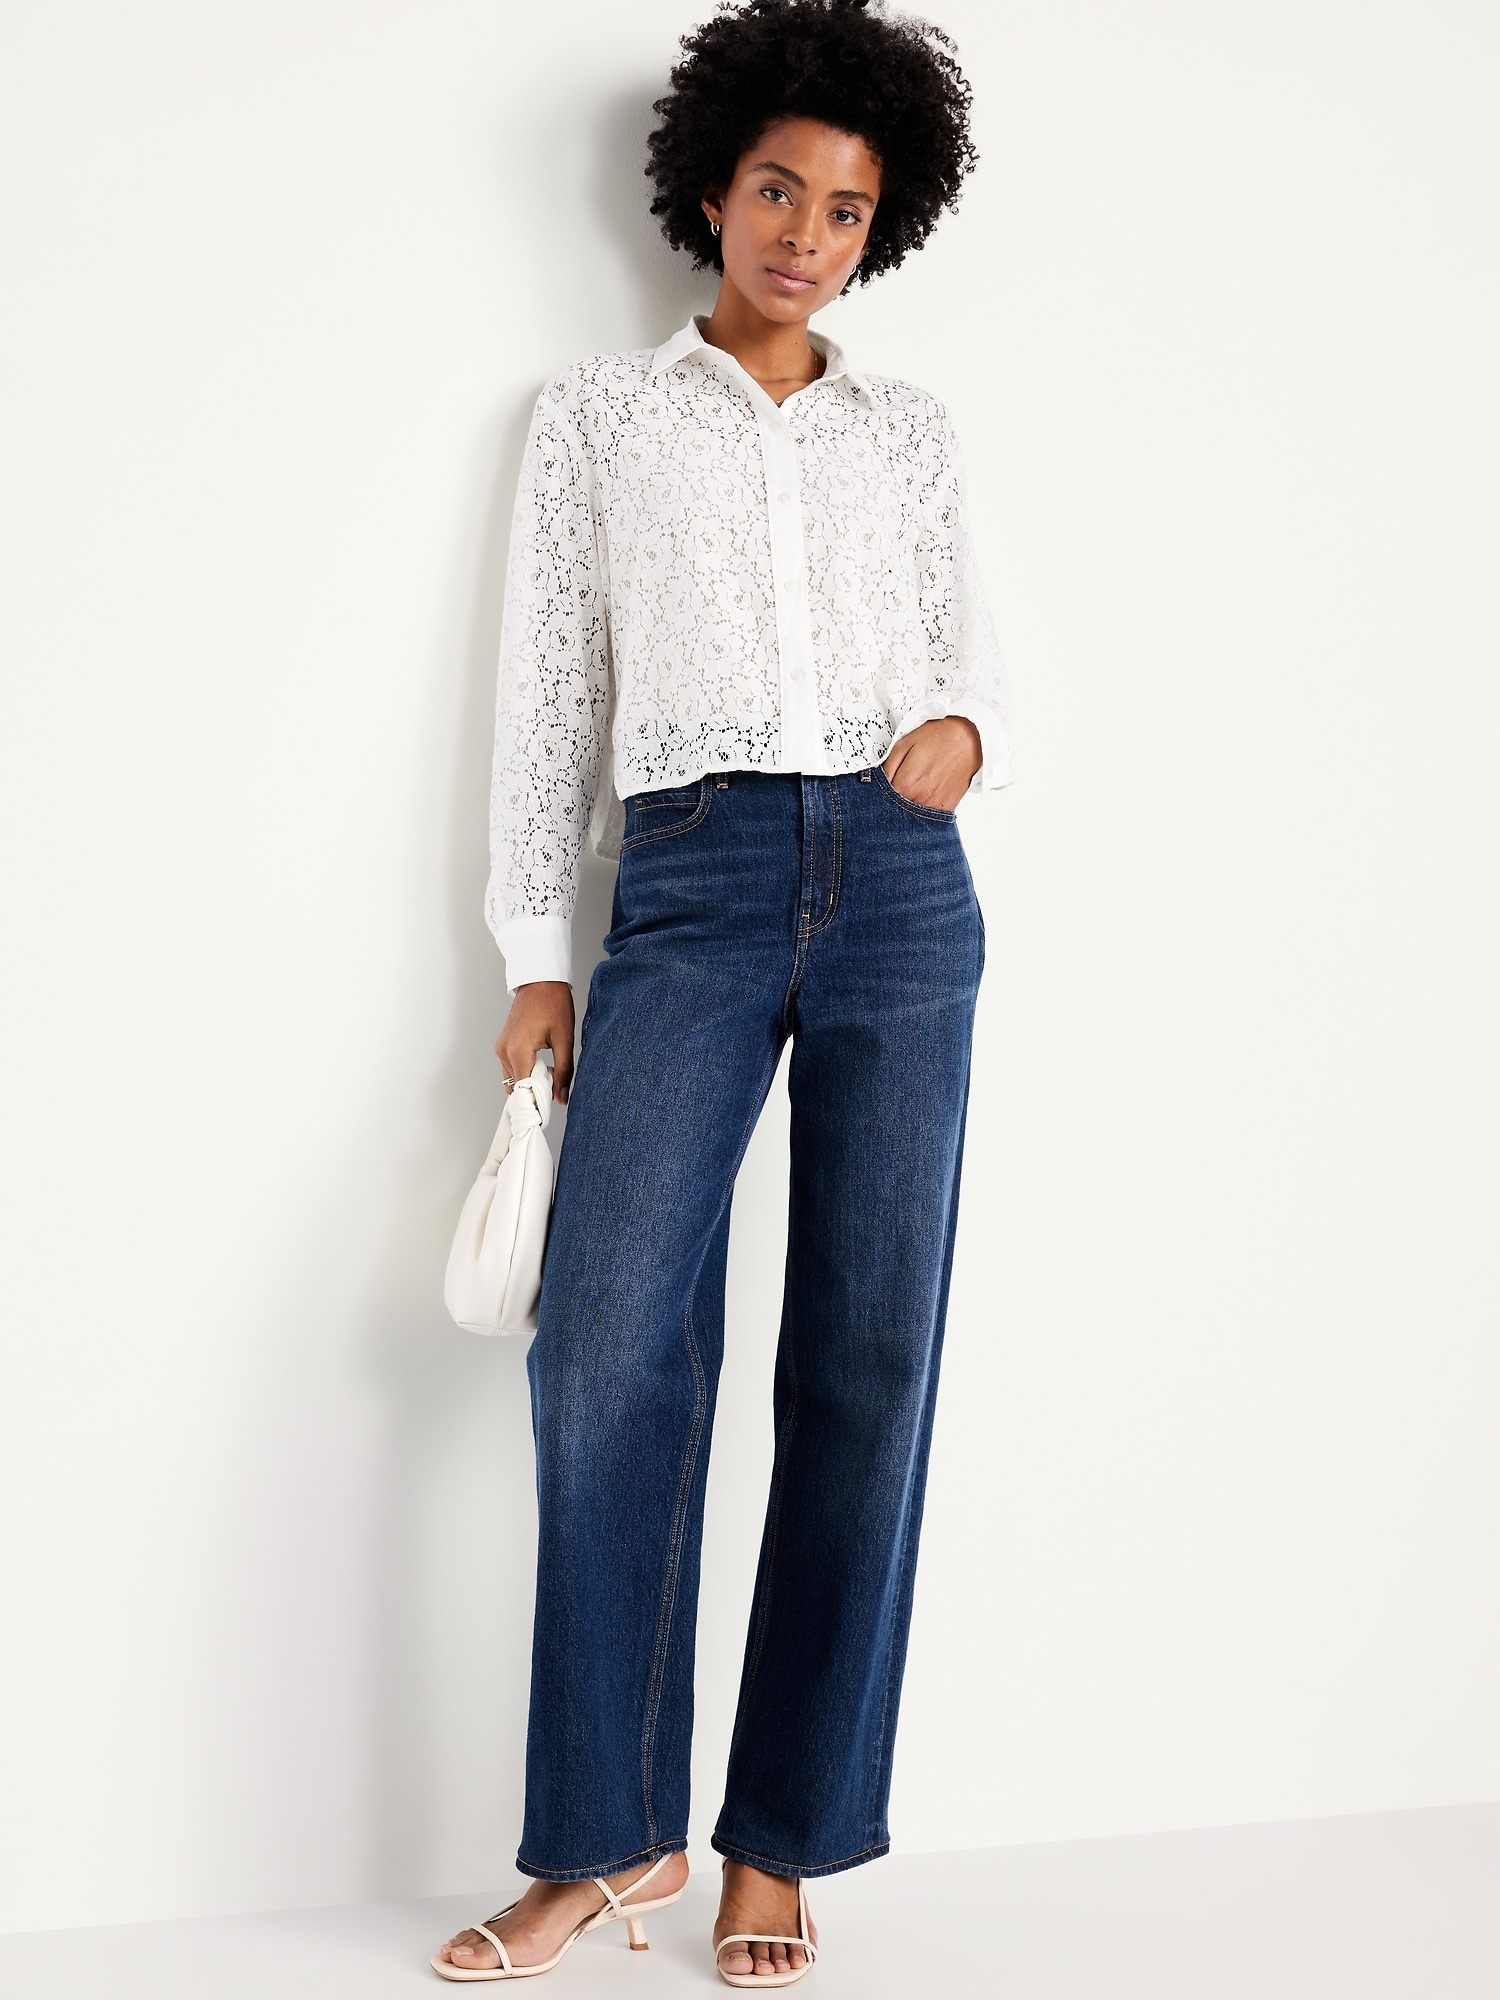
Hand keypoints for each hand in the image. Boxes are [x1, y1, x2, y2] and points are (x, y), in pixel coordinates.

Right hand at [495, 981, 575, 1104]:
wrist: (541, 981)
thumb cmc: (553, 1004)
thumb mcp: (564, 1040)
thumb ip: (563, 1072)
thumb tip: (561, 1099)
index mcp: (518, 1051)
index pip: (523, 1090)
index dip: (537, 1103)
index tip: (550, 1111)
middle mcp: (504, 1051)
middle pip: (516, 1087)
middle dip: (533, 1094)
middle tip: (554, 1091)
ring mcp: (501, 1048)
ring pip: (512, 1079)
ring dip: (529, 1082)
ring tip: (550, 1075)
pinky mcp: (502, 1044)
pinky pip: (510, 1067)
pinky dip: (524, 1072)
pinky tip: (541, 1065)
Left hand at [883, 715, 982, 810]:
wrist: (968, 738)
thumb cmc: (937, 738)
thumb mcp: (903, 745)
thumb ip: (887, 767)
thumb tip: (874, 782)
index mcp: (906, 784)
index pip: (882, 801)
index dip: (879, 794)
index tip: (881, 789)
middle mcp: (920, 799)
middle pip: (897, 810)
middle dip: (893, 802)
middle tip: (898, 788)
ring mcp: (935, 806)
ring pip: (913, 815)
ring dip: (909, 807)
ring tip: (914, 788)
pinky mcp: (948, 808)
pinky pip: (930, 816)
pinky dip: (924, 809)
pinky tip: (925, 794)